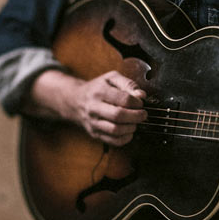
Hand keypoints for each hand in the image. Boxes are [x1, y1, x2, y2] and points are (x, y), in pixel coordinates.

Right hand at [29, 70, 147, 145]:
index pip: (123, 99)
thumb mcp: (111, 78)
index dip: (137, 102)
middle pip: (118, 116)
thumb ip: (128, 84)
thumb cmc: (97, 88)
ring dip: (131, 128)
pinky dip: (125, 138)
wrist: (75, 101)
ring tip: (135, 122)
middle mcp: (94, 108)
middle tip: (143, 114)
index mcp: (99, 92)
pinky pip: (113, 141)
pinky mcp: (95, 133)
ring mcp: (93, 122)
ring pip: (115, 130)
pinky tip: (129, 131)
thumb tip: (141, 95)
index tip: (141, 103)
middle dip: (136, 116)